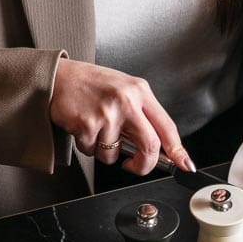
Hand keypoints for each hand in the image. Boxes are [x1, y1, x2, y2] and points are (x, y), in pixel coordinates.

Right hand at [49, 59, 193, 174]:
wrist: (58, 77)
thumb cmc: (92, 85)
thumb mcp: (125, 91)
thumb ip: (143, 116)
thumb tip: (160, 148)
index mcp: (140, 91)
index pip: (167, 127)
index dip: (178, 151)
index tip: (184, 164)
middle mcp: (126, 101)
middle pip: (150, 146)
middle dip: (144, 165)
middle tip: (135, 165)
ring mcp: (107, 113)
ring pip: (115, 154)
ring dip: (105, 152)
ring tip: (97, 129)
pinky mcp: (87, 125)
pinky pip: (93, 152)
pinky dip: (88, 147)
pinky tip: (83, 127)